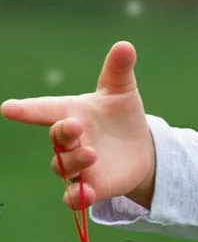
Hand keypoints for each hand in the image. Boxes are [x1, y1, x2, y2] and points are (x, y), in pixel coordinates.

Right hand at [1, 41, 155, 208]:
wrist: (140, 148)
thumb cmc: (122, 116)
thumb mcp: (122, 91)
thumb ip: (118, 70)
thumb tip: (124, 44)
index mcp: (73, 112)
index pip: (44, 110)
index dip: (25, 109)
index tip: (7, 108)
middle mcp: (71, 141)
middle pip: (56, 139)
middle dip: (61, 133)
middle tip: (75, 126)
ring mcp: (78, 165)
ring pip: (64, 167)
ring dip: (74, 161)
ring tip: (93, 153)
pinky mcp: (93, 187)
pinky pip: (75, 197)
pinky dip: (77, 197)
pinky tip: (82, 196)